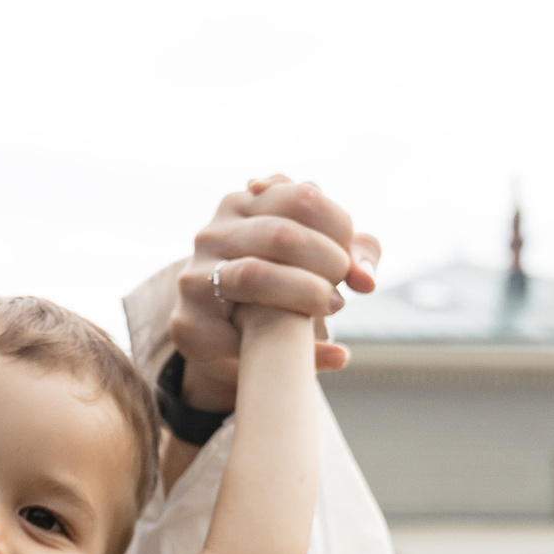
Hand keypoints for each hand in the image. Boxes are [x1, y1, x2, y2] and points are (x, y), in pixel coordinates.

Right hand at [171, 177, 379, 414]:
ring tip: (332, 308)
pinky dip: (293, 350)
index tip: (350, 260)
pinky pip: (239, 335)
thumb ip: (353, 254)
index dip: (340, 228)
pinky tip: (332, 356)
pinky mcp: (188, 324)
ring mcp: (194, 277)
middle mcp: (212, 233)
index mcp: (243, 204)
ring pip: (254, 274)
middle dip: (326, 263)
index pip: (303, 197)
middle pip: (282, 234)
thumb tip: (365, 281)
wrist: (226, 339)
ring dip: (305, 294)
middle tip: (342, 291)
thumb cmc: (280, 286)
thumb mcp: (319, 259)